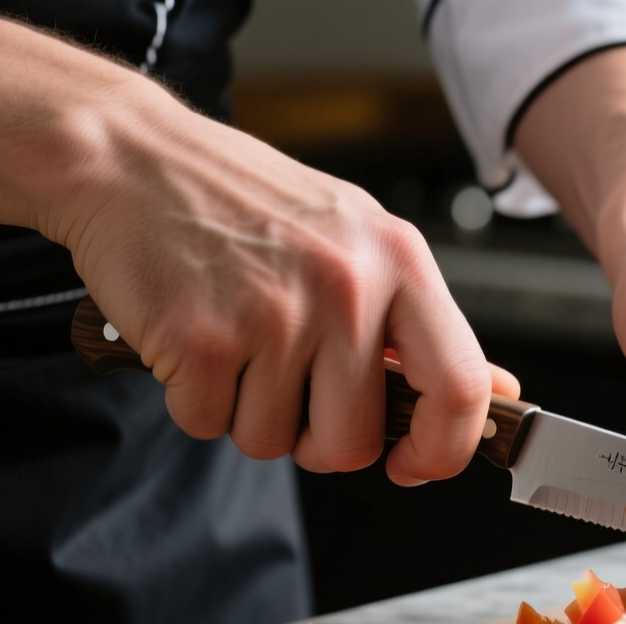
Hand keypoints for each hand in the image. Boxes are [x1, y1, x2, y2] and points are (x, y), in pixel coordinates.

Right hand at [0, 10, 513, 484]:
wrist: (131, 157)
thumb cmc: (248, 203)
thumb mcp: (360, 240)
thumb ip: (421, 324)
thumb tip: (495, 392)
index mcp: (399, 261)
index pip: (459, 388)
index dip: (443, 449)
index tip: (415, 463)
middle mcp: (345, 287)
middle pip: (356, 443)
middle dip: (319, 440)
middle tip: (291, 388)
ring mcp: (272, 315)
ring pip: (274, 442)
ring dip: (249, 413)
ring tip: (237, 341)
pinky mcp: (199, 340)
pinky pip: (209, 425)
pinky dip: (195, 400)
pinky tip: (195, 339)